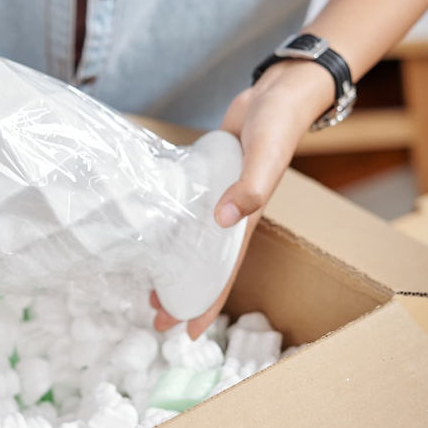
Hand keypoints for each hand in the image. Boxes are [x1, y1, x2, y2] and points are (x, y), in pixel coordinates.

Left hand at [151, 59, 335, 338]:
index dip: (208, 304)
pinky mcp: (206, 179)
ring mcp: (217, 198)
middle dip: (183, 295)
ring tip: (149, 287)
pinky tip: (154, 235)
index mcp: (244, 219)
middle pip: (203, 266)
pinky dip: (172, 230)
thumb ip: (249, 188)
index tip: (187, 333)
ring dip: (175, 266)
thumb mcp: (265, 157)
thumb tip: (222, 219)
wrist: (278, 95)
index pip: (223, 273)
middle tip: (154, 317)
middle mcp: (229, 215)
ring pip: (193, 243)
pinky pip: (187, 213)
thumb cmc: (278, 127)